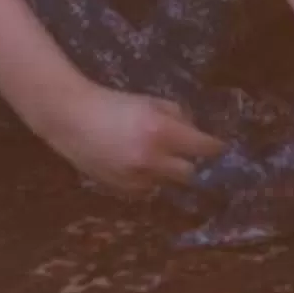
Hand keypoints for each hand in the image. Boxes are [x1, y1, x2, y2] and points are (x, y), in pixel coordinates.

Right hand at [39, 83, 228, 198]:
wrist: (72, 119)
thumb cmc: (113, 104)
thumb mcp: (150, 102)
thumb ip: (176, 115)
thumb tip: (194, 131)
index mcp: (160, 132)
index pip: (202, 147)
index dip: (215, 148)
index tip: (221, 148)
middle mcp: (152, 160)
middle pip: (189, 174)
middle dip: (190, 163)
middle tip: (186, 154)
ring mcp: (136, 178)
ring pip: (167, 183)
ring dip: (166, 171)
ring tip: (152, 155)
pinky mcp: (122, 190)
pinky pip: (146, 190)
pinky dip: (147, 180)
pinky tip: (134, 164)